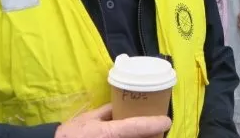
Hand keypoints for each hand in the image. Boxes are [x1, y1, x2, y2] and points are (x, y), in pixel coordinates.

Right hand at [55, 104, 170, 137]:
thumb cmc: (72, 133)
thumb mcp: (89, 118)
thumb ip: (107, 111)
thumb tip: (120, 104)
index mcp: (110, 132)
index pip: (136, 127)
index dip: (154, 124)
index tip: (167, 120)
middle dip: (151, 136)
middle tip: (158, 129)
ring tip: (149, 133)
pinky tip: (136, 136)